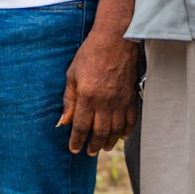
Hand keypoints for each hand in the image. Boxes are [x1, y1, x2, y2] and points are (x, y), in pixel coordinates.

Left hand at [60, 27, 138, 154]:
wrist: (116, 40)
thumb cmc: (90, 55)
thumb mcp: (72, 75)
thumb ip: (68, 100)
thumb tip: (62, 122)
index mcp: (87, 96)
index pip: (80, 126)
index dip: (76, 140)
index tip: (73, 149)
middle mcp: (105, 102)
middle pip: (100, 132)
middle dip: (93, 145)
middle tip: (88, 153)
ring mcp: (121, 101)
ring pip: (116, 130)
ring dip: (109, 142)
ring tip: (103, 148)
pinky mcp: (132, 97)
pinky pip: (131, 120)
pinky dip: (127, 131)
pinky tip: (122, 137)